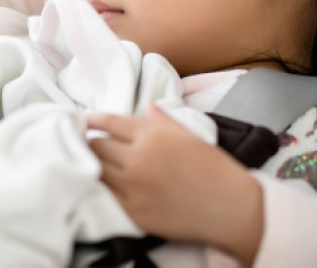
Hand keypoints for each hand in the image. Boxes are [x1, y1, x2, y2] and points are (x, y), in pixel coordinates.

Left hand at [87, 104, 262, 264]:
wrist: (231, 208)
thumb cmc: (215, 169)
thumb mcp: (189, 136)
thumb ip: (163, 120)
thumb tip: (148, 106)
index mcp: (152, 135)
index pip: (111, 122)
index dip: (94, 120)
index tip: (84, 120)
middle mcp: (138, 158)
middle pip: (98, 145)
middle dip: (91, 143)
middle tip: (89, 144)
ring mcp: (133, 186)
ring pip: (96, 169)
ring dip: (92, 164)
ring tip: (92, 163)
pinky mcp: (133, 211)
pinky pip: (105, 195)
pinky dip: (102, 187)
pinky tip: (104, 185)